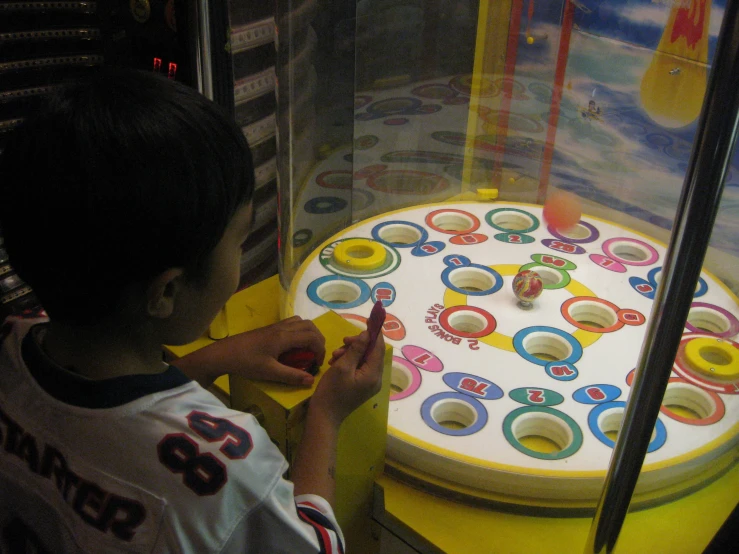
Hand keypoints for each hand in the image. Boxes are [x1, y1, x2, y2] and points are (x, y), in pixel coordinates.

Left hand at [192, 316, 325, 386]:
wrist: (224, 353)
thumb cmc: (246, 363)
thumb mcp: (270, 372)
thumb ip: (291, 376)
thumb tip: (312, 381)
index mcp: (284, 337)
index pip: (312, 337)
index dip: (320, 350)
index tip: (317, 364)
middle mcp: (282, 328)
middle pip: (310, 326)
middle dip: (318, 340)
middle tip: (315, 356)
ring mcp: (276, 326)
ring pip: (301, 322)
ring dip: (309, 334)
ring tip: (306, 350)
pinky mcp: (270, 328)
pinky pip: (292, 323)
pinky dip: (300, 332)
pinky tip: (292, 346)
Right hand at [310, 330, 384, 426]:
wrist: (324, 417)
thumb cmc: (332, 392)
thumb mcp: (342, 367)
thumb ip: (356, 349)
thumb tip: (367, 334)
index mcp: (374, 374)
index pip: (379, 347)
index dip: (375, 332)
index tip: (369, 319)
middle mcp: (376, 378)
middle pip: (371, 352)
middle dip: (357, 344)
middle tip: (342, 342)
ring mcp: (369, 383)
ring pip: (363, 359)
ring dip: (350, 353)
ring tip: (334, 357)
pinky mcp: (361, 385)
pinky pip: (359, 367)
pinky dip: (348, 361)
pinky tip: (335, 363)